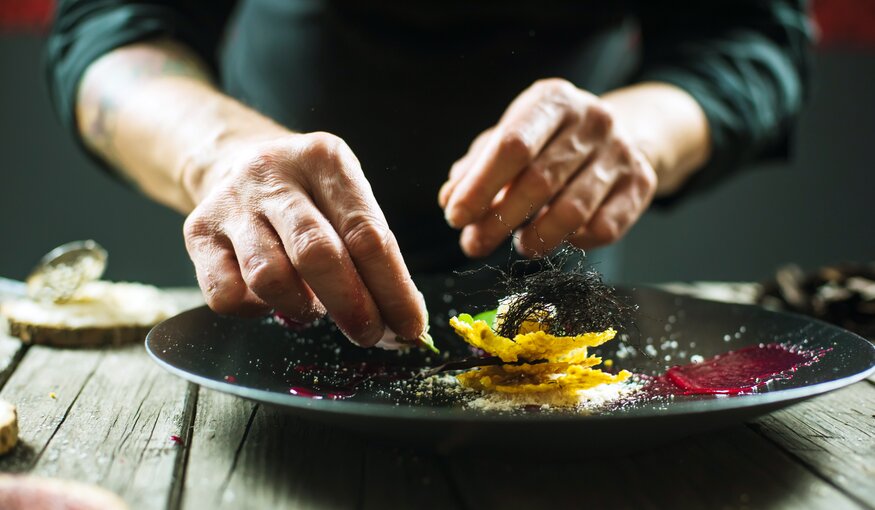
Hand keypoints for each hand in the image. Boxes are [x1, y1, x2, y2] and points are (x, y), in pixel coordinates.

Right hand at [183, 132, 426, 346]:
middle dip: (351, 305)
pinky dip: (256, 311)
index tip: (410, 326)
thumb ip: (370, 252)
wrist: (236, 160)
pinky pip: (226, 294)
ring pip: (269, 276)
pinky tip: (271, 300)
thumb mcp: (345, 199)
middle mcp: (273, 174)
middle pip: (317, 253)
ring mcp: (231, 202)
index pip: (366, 234)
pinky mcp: (198, 231)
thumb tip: (398, 320)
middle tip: (370, 334)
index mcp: (325, 159)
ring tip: (315, 308)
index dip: (392, 288)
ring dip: (301, 307)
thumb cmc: (308, 195)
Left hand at [439, 78, 657, 257]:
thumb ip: (477, 168)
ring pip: (572, 211)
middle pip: (539, 181)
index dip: (480, 186)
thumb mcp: (510, 139)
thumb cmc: (550, 141)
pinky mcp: (641, 184)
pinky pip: (604, 228)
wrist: (620, 135)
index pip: (512, 145)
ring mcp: (621, 152)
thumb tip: (450, 200)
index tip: (455, 217)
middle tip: (473, 245)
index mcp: (553, 100)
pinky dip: (575, 242)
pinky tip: (559, 239)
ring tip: (519, 245)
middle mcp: (592, 120)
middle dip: (499, 220)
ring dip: (537, 238)